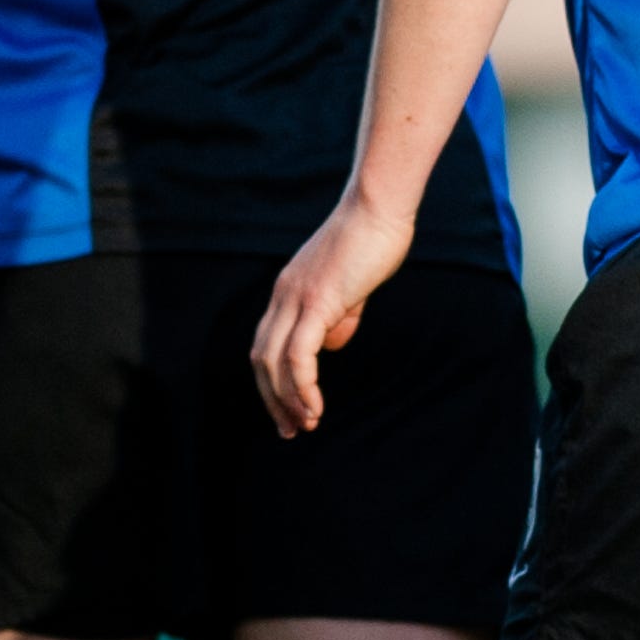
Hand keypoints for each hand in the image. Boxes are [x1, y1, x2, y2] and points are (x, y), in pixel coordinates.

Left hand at [249, 194, 412, 436]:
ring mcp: (296, 298)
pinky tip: (315, 406)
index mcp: (287, 292)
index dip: (273, 382)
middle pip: (260, 359)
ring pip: (274, 362)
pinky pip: (299, 355)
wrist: (379, 209)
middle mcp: (282, 296)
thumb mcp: (351, 287)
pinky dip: (302, 386)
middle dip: (273, 400)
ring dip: (287, 400)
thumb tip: (330, 345)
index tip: (290, 411)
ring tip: (308, 424)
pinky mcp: (317, 302)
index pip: (266, 345)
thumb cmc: (373, 242)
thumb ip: (339, 315)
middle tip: (291, 430)